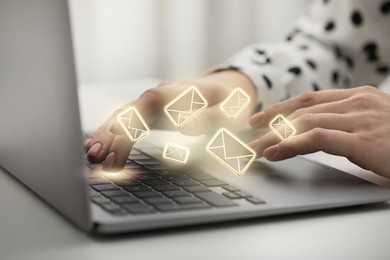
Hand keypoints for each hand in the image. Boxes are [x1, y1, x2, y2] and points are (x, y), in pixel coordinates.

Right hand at [85, 70, 256, 169]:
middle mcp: (161, 94)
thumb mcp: (229, 111)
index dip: (133, 117)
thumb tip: (185, 125)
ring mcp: (154, 103)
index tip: (117, 135)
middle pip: (131, 110)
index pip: (150, 102)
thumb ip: (209, 118)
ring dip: (108, 135)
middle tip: (98, 156)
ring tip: (92, 156)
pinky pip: (128, 123)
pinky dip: (114, 136)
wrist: (226, 89)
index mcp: (180, 91)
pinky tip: (101, 150)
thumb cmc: (229, 102)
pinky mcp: (151, 114)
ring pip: (124, 116)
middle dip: (113, 132)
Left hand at [248, 86, 389, 178]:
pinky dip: (291, 145)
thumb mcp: (377, 123)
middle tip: (251, 137)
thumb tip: (320, 133)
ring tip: (256, 148)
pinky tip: (274, 153)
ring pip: (304, 122)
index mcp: (360, 96)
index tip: (261, 118)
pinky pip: (316, 139)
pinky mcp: (363, 140)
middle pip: (302, 110)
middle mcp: (357, 102)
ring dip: (275, 136)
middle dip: (272, 125)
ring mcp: (360, 119)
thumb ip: (349, 122)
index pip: (310, 99)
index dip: (281, 108)